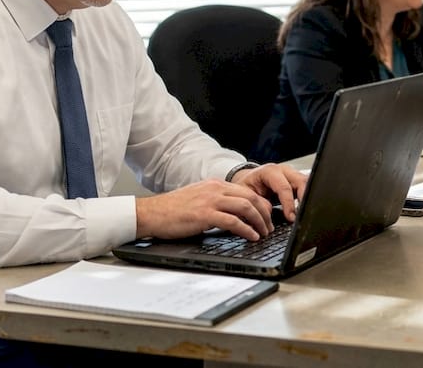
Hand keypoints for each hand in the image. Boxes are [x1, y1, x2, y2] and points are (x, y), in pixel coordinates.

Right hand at [135, 179, 276, 240]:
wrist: (152, 213)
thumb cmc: (173, 210)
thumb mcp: (199, 200)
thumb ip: (216, 203)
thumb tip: (234, 217)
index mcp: (215, 185)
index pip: (247, 191)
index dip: (261, 204)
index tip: (267, 217)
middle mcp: (215, 189)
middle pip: (251, 197)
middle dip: (265, 213)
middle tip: (270, 227)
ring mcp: (210, 200)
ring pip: (246, 207)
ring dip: (259, 222)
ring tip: (264, 233)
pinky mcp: (204, 214)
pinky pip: (233, 221)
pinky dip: (246, 229)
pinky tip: (251, 236)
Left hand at [229, 163, 306, 222]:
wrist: (249, 181)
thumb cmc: (247, 187)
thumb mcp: (246, 194)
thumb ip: (257, 203)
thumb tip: (268, 213)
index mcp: (269, 171)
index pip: (284, 187)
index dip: (289, 204)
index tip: (291, 218)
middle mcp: (283, 170)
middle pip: (301, 181)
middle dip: (304, 199)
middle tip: (302, 216)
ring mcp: (291, 174)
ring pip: (306, 183)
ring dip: (307, 199)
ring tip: (304, 214)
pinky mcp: (296, 181)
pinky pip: (307, 187)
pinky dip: (307, 198)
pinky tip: (304, 210)